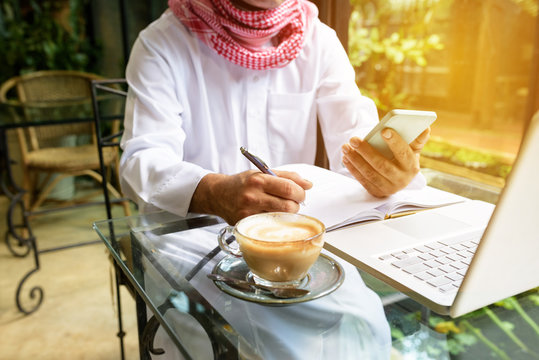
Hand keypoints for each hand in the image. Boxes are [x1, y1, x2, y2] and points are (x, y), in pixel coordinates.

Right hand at [189, 170, 311, 224]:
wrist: (218, 194)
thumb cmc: (242, 183)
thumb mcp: (262, 173)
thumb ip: (287, 177)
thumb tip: (308, 184)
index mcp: (258, 180)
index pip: (289, 188)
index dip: (300, 192)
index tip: (301, 193)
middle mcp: (252, 197)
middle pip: (288, 206)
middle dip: (296, 204)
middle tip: (292, 201)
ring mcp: (249, 213)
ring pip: (281, 218)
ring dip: (287, 213)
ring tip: (280, 207)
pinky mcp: (246, 224)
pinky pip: (270, 226)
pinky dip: (275, 221)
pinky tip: (270, 215)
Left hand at [341, 127, 429, 196]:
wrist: (397, 178)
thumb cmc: (403, 158)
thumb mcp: (412, 149)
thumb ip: (417, 139)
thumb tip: (425, 128)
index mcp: (412, 166)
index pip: (404, 153)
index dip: (395, 142)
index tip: (384, 130)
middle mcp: (401, 179)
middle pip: (382, 165)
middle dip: (366, 151)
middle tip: (354, 139)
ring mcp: (388, 188)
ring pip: (369, 173)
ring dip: (355, 159)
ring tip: (346, 146)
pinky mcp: (376, 192)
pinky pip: (362, 180)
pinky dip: (352, 168)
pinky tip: (346, 157)